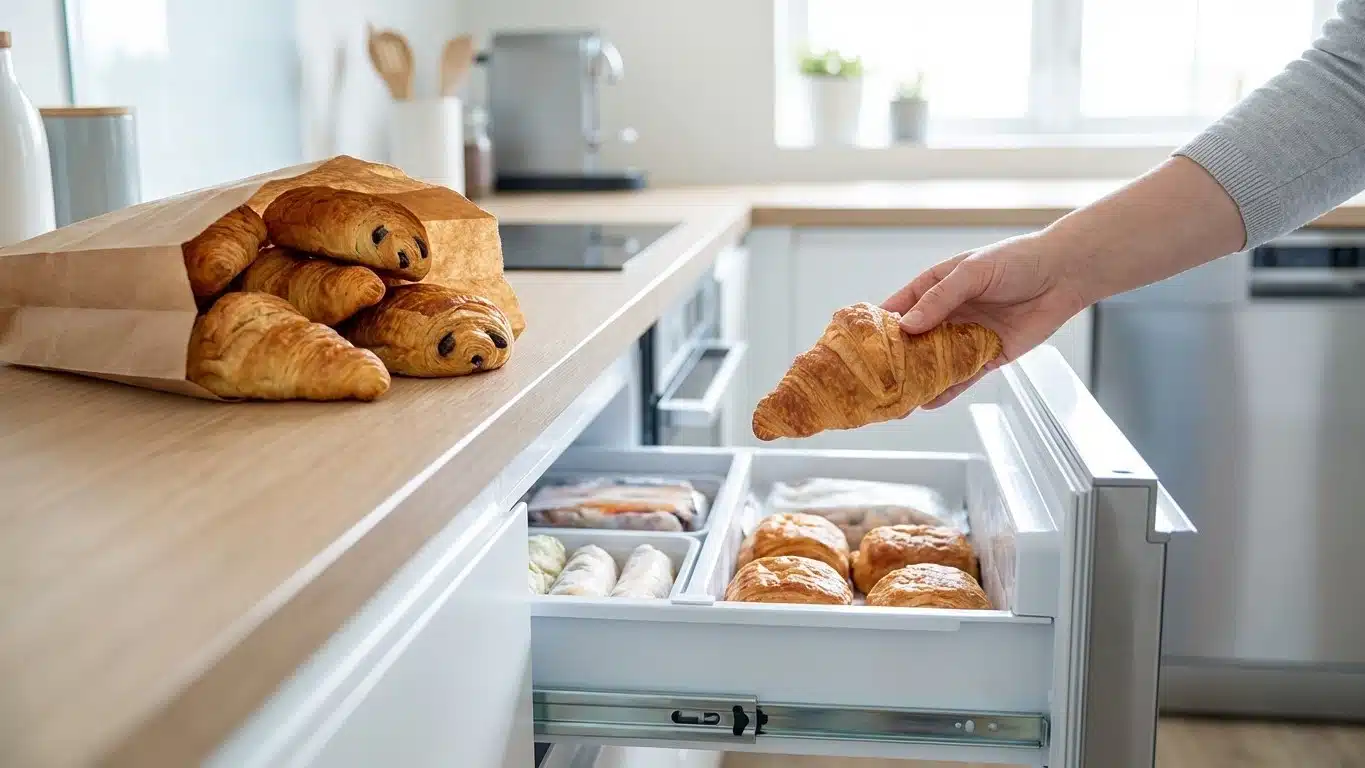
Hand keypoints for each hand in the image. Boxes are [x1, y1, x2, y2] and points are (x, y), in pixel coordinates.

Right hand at [882, 231, 1088, 409]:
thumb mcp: (972, 272)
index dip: (879, 326)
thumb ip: (939, 299)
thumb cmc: (1016, 261)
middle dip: (894, 361)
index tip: (858, 345)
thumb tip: (907, 326)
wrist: (1063, 274)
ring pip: (934, 363)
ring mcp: (966, 336)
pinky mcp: (988, 355)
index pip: (899, 308)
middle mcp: (947, 314)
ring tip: (896, 399)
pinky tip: (927, 402)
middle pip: (913, 341)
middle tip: (873, 381)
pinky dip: (946, 391)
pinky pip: (963, 376)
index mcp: (936, 287)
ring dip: (917, 380)